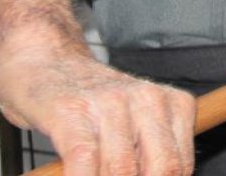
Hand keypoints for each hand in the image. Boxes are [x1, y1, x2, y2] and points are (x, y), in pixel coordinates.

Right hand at [0, 48, 195, 175]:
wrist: (45, 61)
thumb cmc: (93, 103)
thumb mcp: (138, 122)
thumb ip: (153, 152)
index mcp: (173, 103)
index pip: (180, 165)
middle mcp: (147, 98)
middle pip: (161, 169)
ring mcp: (109, 102)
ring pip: (121, 170)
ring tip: (94, 173)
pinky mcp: (71, 111)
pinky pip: (83, 160)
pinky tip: (71, 175)